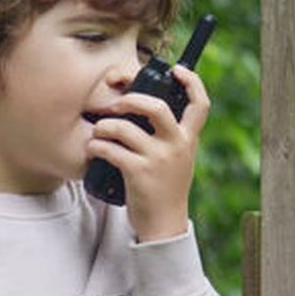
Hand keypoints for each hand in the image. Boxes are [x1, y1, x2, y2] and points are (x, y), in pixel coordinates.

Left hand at [86, 65, 210, 241]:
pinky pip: (110, 149)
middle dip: (130, 99)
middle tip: (117, 105)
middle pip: (156, 106)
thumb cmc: (167, 188)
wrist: (165, 224)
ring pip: (124, 128)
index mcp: (189, 139)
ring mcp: (158, 159)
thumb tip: (150, 108)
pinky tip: (93, 149)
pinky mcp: (139, 173)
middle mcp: (177, 145)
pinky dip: (96, 146)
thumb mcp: (181, 159)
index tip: (178, 71)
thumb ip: (173, 137)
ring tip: (98, 132)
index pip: (201, 104)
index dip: (192, 82)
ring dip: (104, 126)